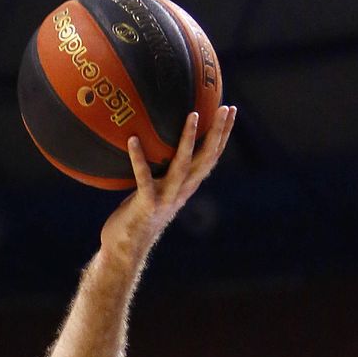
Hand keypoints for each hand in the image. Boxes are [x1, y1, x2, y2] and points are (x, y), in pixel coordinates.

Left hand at [100, 104, 235, 268]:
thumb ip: (160, 171)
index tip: (231, 110)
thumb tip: (153, 142)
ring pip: (183, 165)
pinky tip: (133, 139)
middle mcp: (182, 191)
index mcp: (187, 186)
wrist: (126, 248)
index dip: (223, 135)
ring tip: (193, 115)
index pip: (211, 157)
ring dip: (189, 140)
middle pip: (207, 158)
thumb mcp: (155, 190)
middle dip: (218, 133)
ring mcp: (166, 198)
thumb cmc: (136, 215)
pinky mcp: (146, 204)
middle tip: (226, 108)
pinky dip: (138, 159)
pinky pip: (143, 178)